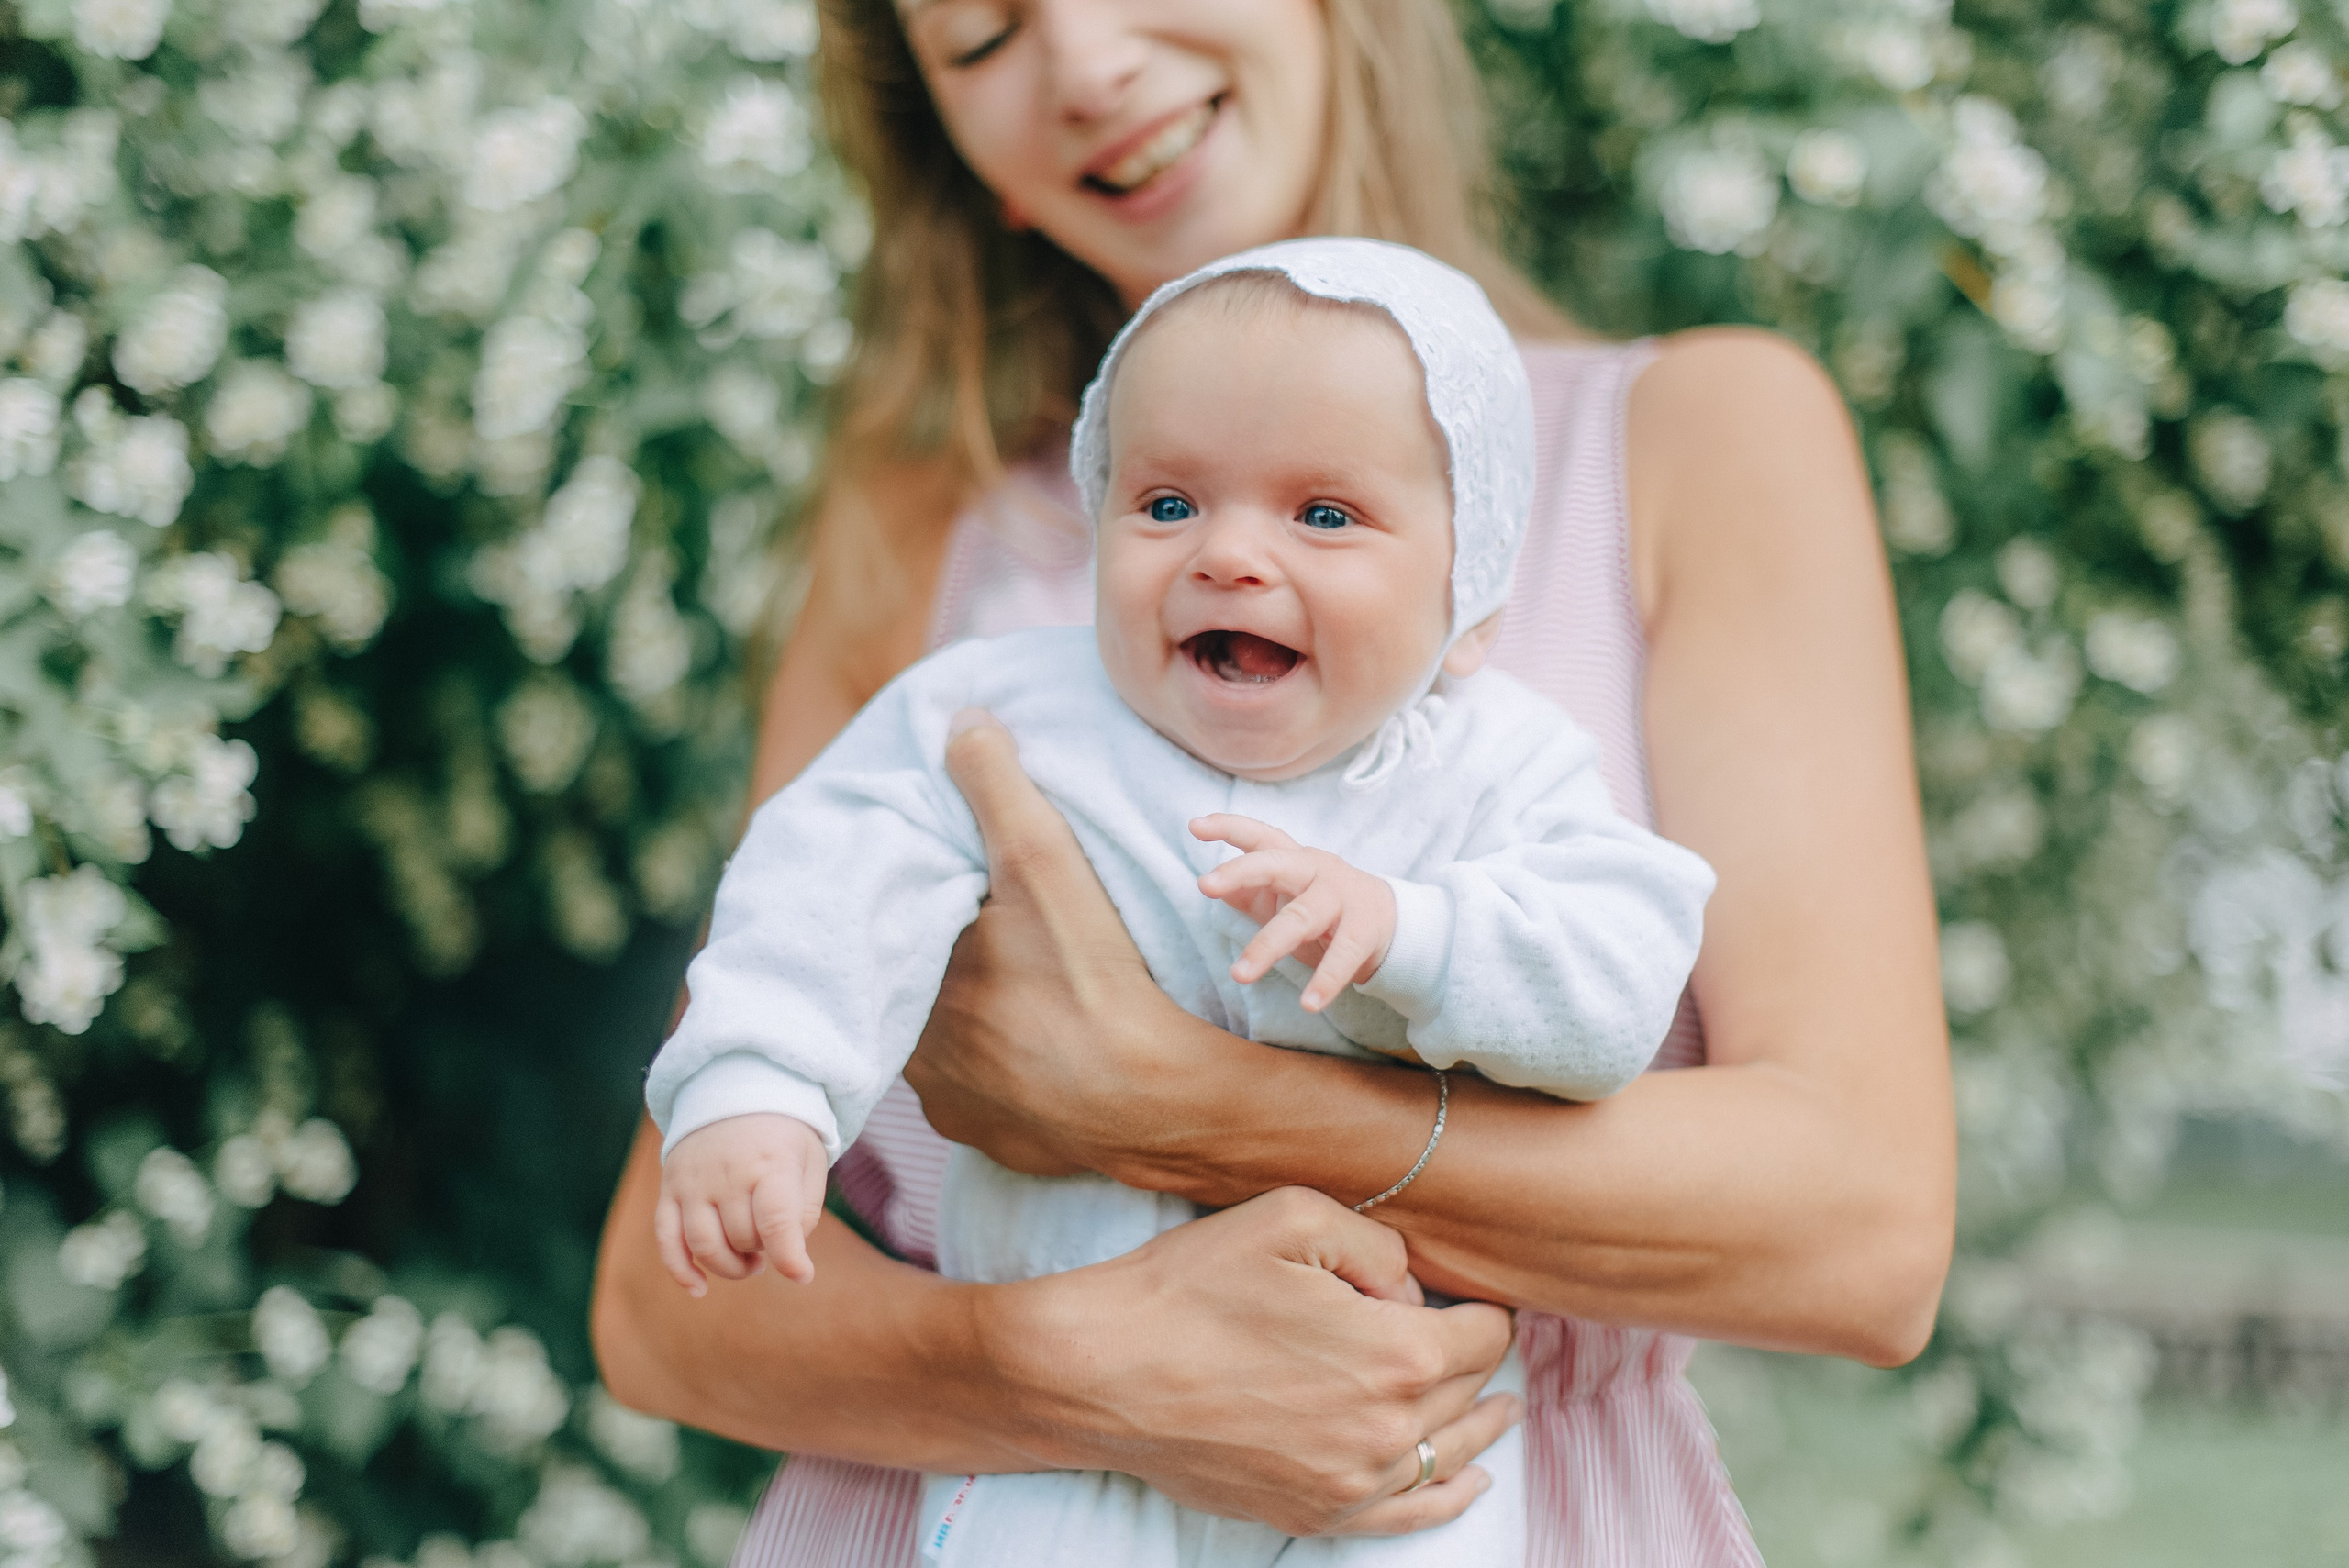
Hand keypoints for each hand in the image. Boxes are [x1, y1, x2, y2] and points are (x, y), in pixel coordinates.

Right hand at [654, 1113, 827, 1294]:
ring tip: (750, 1261)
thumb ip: (805, 1211)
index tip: (803, 1275)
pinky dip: (680, 1270)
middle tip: (774, 1241)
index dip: (790, 1258)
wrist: (735, 1091)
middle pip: (742, 1238)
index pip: (776, 1222)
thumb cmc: (782, 1137)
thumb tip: (788, 1257)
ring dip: (730, 1267)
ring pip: (705, 1246)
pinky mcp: (670, 1188)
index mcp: (770, 1163)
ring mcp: (693, 1181)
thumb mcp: (809, 1161)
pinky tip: (699, 1289)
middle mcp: (726, 1173)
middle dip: (764, 1251)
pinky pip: (666, 1239)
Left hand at [907, 710, 1194, 1178]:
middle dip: (955, 965)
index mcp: (909, 994)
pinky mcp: (1000, 1144)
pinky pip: (993, 1097)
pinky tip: (1047, 1043)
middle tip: (1003, 938)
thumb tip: (963, 721)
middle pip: (927, 994)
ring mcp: (958, 1111)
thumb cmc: (1091, 980)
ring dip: (982, 1020)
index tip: (965, 894)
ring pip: (956, 1049)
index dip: (930, 911)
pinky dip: (1014, 1068)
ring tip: (1029, 989)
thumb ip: (997, 787)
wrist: (1157, 1103)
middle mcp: (916, 1064)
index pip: (904, 940)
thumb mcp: (1042, 863)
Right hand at [993, 1186, 1522, 1536]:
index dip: (1487, 1308)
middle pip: (1467, 1392)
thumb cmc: (1188, 1287)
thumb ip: (1378, 1245)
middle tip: (1476, 1333)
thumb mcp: (1290, 1217)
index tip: (1478, 1294)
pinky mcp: (1311, 1512)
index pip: (1483, 1335)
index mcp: (1394, 1354)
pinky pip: (1406, 1514)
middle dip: (1477, 1359)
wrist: (1099, 1372)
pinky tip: (1469, 1479)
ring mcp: (1349, 1482)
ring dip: (1478, 1425)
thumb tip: (1411, 1288)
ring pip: (1447, 1454)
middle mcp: (1386, 1431)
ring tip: (1503, 1406)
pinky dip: (1447, 1497)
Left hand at [1192, 815, 1396, 1010]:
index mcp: (1294, 859)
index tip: (1194, 826)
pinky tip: (1309, 1003)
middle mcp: (1316, 870)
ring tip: (1239, 975)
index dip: (1229, 828)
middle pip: (1276, 864)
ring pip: (1300, 918)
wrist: (1390, 922)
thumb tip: (1211, 887)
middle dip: (1240, 871)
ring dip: (1267, 947)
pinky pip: (1343, 955)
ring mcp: (1341, 898)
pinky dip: (1326, 981)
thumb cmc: (1322, 907)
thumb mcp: (1285, 896)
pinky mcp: (1364, 930)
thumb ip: (1249, 892)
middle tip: (1205, 885)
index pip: (1261, 837)